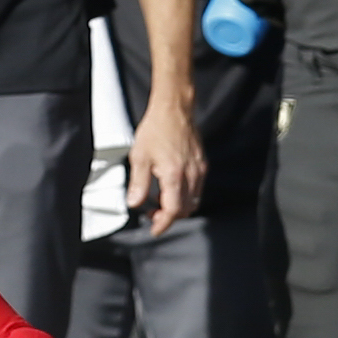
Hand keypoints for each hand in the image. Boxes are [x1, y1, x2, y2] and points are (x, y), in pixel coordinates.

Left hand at [125, 101, 203, 236]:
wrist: (174, 109)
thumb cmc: (156, 129)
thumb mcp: (139, 156)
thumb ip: (138, 183)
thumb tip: (134, 203)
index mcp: (174, 175)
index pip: (173, 210)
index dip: (163, 224)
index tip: (154, 228)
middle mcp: (191, 175)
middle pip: (185, 209)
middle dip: (169, 216)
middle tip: (152, 213)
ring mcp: (199, 170)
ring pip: (193, 201)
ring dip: (178, 207)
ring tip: (160, 201)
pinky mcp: (203, 164)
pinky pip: (197, 189)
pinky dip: (185, 195)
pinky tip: (171, 188)